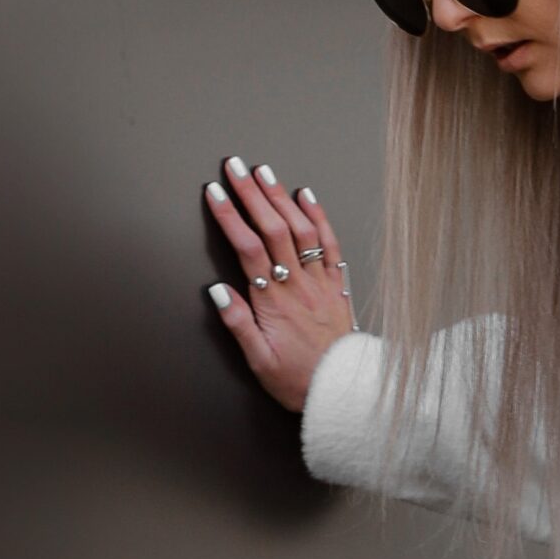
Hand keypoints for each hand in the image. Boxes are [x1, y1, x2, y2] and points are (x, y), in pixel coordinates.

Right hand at [202, 156, 354, 412]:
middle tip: (234, 166)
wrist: (344, 392)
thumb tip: (216, 290)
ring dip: (281, 198)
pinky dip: (319, 217)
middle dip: (252, 194)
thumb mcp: (259, 362)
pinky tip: (306, 195)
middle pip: (273, 229)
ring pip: (301, 231)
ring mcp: (320, 283)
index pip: (247, 249)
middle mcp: (297, 286)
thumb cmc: (298, 380)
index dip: (230, 217)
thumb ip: (237, 324)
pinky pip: (330, 245)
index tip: (215, 192)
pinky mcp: (337, 286)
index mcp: (273, 303)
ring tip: (263, 171)